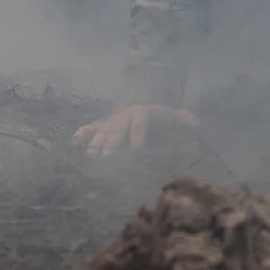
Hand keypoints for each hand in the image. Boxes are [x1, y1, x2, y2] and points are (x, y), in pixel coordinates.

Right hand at [73, 103, 199, 157]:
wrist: (147, 113)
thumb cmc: (162, 120)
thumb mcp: (174, 118)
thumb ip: (184, 120)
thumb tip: (195, 122)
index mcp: (144, 112)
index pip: (141, 120)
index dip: (138, 134)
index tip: (138, 151)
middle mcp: (126, 115)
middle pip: (119, 127)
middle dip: (113, 142)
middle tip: (108, 157)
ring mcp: (113, 121)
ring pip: (103, 129)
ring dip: (97, 142)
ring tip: (91, 155)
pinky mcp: (103, 127)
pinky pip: (91, 128)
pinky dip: (83, 133)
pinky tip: (75, 140)